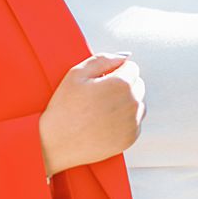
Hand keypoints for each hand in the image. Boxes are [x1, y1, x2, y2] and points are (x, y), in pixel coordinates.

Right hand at [37, 52, 144, 176]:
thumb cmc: (64, 107)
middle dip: (123, 85)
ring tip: (102, 109)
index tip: (99, 80)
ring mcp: (133, 122)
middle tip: (98, 95)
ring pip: (139, 103)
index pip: (132, 67)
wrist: (57, 142)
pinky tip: (104, 122)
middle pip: (139, 85)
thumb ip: (103, 59)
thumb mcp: (76, 74)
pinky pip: (135, 122)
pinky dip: (124, 120)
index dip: (114, 71)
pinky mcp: (131, 138)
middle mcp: (133, 102)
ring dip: (126, 102)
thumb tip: (126, 56)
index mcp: (121, 83)